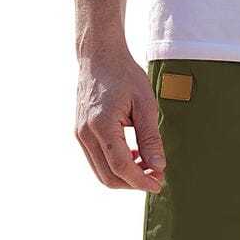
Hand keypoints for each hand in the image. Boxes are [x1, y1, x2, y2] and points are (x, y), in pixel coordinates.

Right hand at [75, 51, 164, 191]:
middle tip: (156, 176)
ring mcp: (80, 134)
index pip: (121, 167)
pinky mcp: (81, 133)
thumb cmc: (124, 74)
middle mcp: (85, 133)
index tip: (159, 184)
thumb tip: (158, 167)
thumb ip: (151, 138)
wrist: (99, 56)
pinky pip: (98, 161)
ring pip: (102, 173)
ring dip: (126, 177)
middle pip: (109, 177)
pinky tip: (134, 155)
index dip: (141, 181)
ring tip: (147, 165)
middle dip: (134, 183)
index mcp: (101, 125)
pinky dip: (116, 166)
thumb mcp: (145, 104)